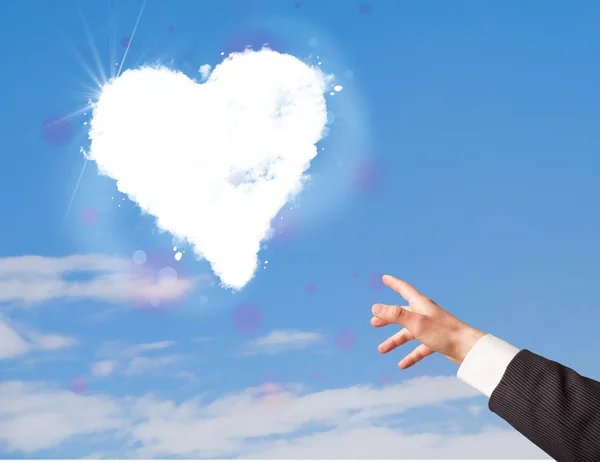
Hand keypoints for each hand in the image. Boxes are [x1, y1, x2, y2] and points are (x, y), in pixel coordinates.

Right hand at [371, 275, 485, 368]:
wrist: (469, 349)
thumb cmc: (444, 333)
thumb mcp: (415, 323)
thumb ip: (395, 315)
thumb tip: (375, 308)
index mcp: (421, 305)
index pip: (404, 289)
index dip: (394, 283)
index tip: (385, 278)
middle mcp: (425, 314)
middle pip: (402, 314)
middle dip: (388, 318)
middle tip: (373, 323)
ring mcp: (431, 328)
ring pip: (408, 333)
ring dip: (395, 341)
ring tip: (382, 349)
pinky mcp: (437, 342)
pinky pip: (419, 348)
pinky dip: (410, 356)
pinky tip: (402, 365)